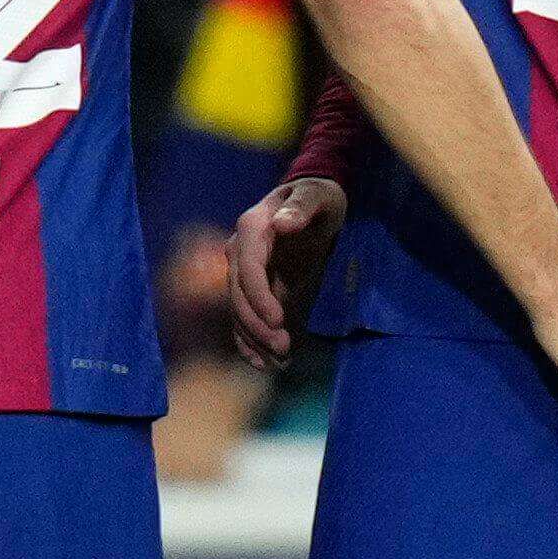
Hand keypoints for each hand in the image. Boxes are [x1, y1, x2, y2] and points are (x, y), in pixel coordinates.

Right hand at [226, 171, 344, 364]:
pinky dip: (249, 341)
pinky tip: (262, 363)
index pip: (247, 269)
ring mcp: (242, 270)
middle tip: (283, 347)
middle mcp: (239, 251)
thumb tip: (282, 224)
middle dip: (257, 326)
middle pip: (239, 296)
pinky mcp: (252, 287)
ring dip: (254, 338)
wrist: (312, 201)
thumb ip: (301, 208)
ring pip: (239, 311)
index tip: (278, 321)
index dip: (258, 297)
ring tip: (278, 361)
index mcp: (252, 229)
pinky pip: (245, 316)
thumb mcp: (317, 196)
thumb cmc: (318, 196)